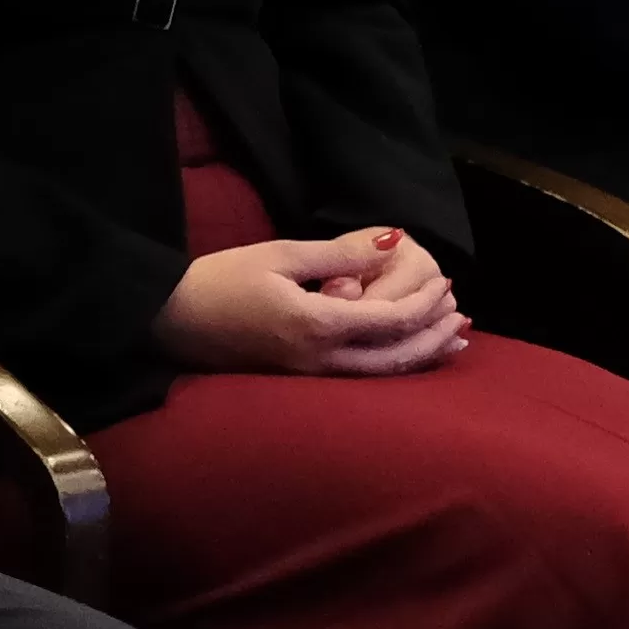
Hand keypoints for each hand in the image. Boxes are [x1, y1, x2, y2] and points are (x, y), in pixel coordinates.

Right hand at [154, 229, 470, 380]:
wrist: (168, 321)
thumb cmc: (219, 280)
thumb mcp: (280, 254)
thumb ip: (340, 255)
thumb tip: (393, 244)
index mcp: (316, 326)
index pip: (391, 321)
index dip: (425, 304)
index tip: (447, 283)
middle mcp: (319, 362)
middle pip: (396, 357)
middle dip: (434, 335)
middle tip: (460, 312)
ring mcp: (309, 379)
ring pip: (382, 377)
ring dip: (422, 356)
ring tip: (453, 340)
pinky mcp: (299, 384)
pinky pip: (361, 381)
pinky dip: (394, 368)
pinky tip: (406, 358)